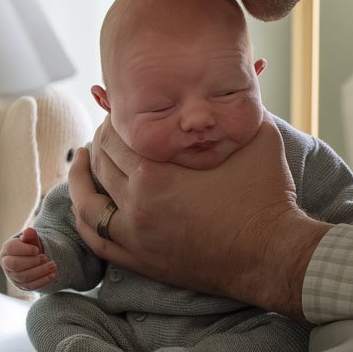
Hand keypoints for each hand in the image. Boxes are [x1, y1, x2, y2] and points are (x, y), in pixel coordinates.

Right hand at [0, 224, 57, 291]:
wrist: (32, 259)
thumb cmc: (30, 247)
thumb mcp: (30, 240)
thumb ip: (30, 236)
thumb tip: (30, 231)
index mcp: (7, 250)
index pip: (11, 249)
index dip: (25, 250)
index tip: (37, 250)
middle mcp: (6, 264)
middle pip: (15, 265)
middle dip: (32, 262)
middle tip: (45, 258)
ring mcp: (13, 276)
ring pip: (24, 277)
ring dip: (40, 271)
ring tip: (53, 265)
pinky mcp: (22, 285)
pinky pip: (31, 286)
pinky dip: (42, 281)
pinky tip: (52, 275)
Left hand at [72, 113, 327, 312]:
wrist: (273, 255)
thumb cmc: (266, 198)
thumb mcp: (255, 138)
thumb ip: (233, 113)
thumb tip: (227, 89)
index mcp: (155, 175)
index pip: (115, 136)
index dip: (115, 119)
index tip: (123, 110)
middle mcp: (136, 207)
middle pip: (99, 165)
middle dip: (99, 142)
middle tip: (108, 130)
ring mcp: (135, 239)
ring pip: (87, 205)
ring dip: (79, 180)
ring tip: (81, 162)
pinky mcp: (141, 262)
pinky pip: (96, 241)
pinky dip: (86, 219)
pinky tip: (87, 205)